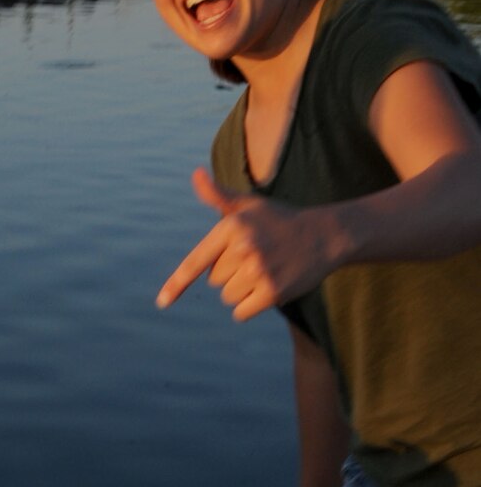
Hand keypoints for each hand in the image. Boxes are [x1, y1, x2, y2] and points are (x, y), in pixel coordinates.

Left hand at [157, 169, 339, 322]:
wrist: (323, 236)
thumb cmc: (278, 221)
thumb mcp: (249, 205)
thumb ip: (218, 196)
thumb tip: (196, 175)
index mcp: (232, 226)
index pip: (196, 261)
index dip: (176, 284)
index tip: (162, 302)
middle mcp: (243, 248)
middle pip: (214, 281)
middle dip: (230, 273)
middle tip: (257, 256)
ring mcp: (258, 271)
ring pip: (228, 297)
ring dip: (241, 290)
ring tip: (264, 269)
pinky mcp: (272, 292)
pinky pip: (241, 312)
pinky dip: (251, 306)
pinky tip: (269, 286)